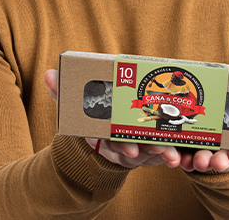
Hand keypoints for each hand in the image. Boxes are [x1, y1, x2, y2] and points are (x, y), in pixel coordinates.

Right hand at [43, 69, 181, 168]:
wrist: (102, 133)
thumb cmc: (91, 114)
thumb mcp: (74, 105)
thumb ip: (62, 93)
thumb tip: (48, 75)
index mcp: (99, 136)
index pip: (109, 142)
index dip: (121, 146)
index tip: (132, 149)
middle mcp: (116, 146)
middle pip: (132, 151)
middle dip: (146, 151)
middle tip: (160, 150)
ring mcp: (134, 149)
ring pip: (148, 153)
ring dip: (162, 153)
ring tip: (173, 154)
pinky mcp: (149, 149)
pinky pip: (160, 153)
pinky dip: (170, 154)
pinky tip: (180, 154)